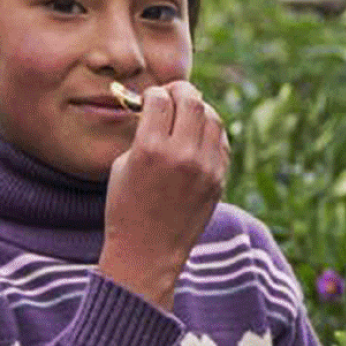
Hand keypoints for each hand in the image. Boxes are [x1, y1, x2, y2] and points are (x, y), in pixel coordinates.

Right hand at [99, 82, 228, 308]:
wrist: (148, 252)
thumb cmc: (126, 207)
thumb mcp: (123, 165)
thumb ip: (143, 133)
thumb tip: (159, 108)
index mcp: (150, 149)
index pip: (160, 99)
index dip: (154, 94)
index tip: (150, 99)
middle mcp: (182, 155)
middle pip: (192, 101)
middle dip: (180, 93)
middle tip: (173, 97)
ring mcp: (205, 168)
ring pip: (212, 118)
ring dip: (199, 110)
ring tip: (187, 115)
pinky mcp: (219, 179)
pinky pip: (221, 142)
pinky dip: (211, 132)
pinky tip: (198, 135)